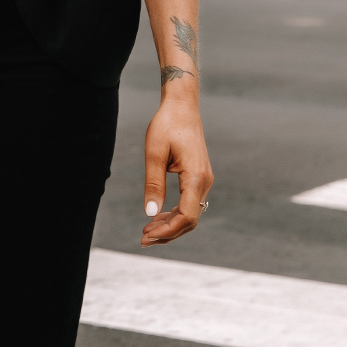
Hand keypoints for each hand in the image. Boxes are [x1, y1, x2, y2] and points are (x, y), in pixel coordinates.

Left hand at [141, 96, 212, 244]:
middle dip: (167, 233)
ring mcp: (203, 180)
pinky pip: (189, 203)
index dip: (167, 231)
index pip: (186, 216)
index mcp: (195, 177)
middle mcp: (204, 181)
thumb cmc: (166, 125)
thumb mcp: (154, 153)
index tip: (146, 236)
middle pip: (189, 220)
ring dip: (170, 225)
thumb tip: (150, 214)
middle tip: (142, 239)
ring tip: (147, 231)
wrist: (182, 106)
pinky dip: (174, 214)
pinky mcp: (199, 177)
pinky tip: (158, 217)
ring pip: (190, 214)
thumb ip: (153, 184)